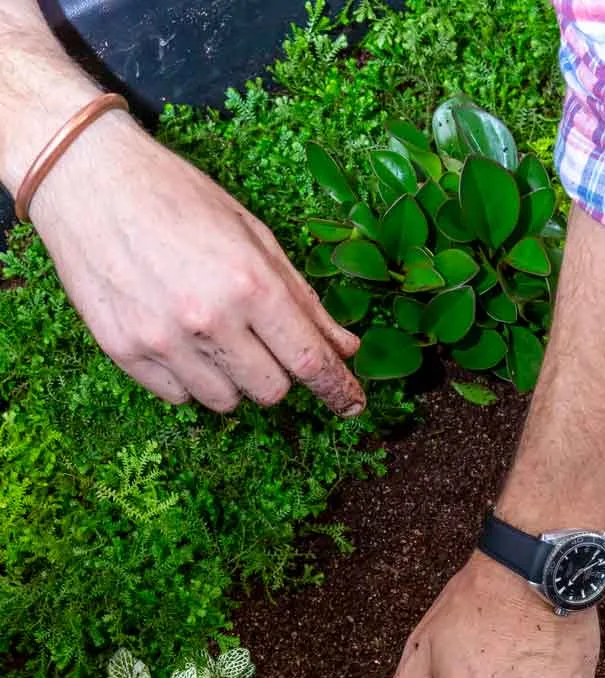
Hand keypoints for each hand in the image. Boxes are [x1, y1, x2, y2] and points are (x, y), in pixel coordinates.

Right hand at [28, 112, 364, 414]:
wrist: (86, 179)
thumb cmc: (176, 197)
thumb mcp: (251, 235)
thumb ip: (301, 297)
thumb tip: (346, 347)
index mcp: (249, 284)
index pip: (309, 360)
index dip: (338, 389)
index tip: (353, 407)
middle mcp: (208, 320)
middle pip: (272, 392)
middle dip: (276, 373)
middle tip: (257, 339)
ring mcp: (163, 341)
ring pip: (226, 401)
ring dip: (231, 378)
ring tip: (210, 332)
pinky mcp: (125, 353)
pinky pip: (180, 397)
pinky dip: (189, 378)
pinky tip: (176, 336)